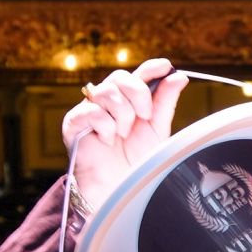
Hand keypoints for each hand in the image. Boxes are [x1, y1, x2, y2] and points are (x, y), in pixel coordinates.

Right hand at [62, 58, 187, 210]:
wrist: (119, 185)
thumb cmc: (137, 158)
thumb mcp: (157, 128)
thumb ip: (165, 102)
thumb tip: (178, 76)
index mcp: (128, 100)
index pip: (137, 75)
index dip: (150, 68)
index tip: (165, 65)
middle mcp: (107, 101)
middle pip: (120, 78)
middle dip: (139, 95)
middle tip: (145, 117)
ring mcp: (89, 109)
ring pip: (107, 92)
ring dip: (123, 114)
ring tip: (124, 134)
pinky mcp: (74, 122)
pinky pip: (92, 111)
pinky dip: (106, 126)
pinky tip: (108, 140)